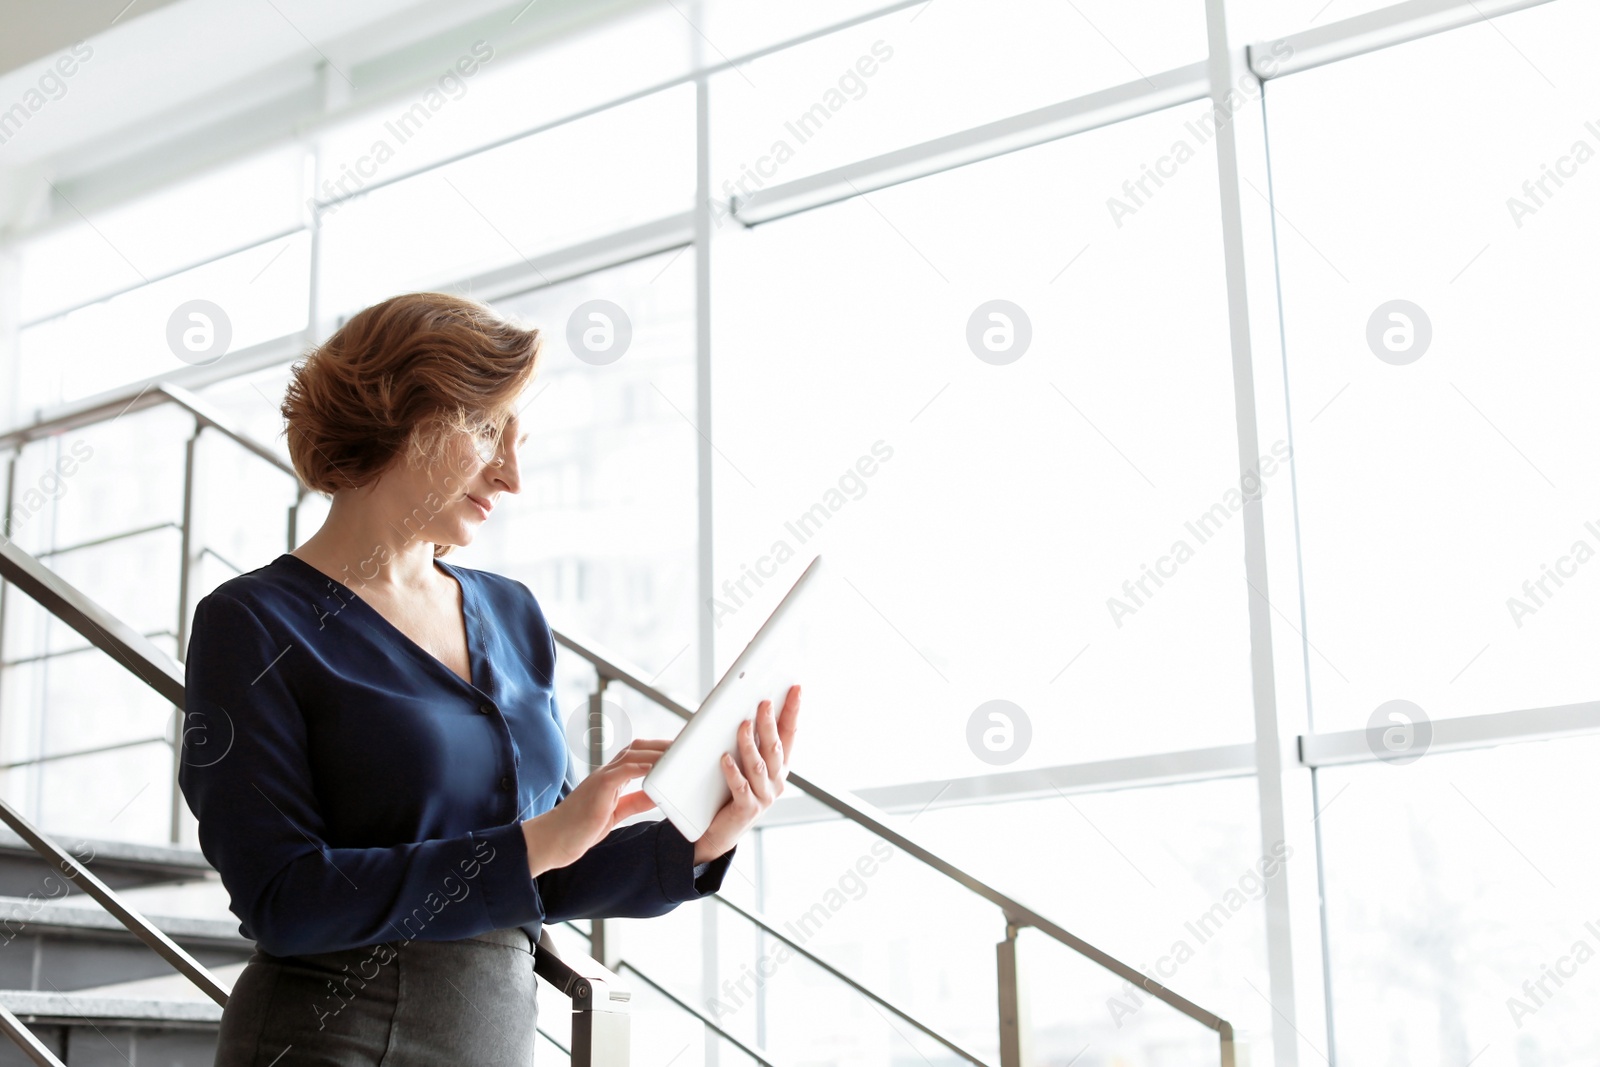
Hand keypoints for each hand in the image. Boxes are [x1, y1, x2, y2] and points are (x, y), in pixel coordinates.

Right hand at [521, 740, 664, 877]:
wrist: (553, 840)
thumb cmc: (580, 828)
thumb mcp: (615, 812)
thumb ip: (635, 801)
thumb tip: (656, 795)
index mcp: (609, 778)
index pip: (636, 755)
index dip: (656, 750)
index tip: (676, 751)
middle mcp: (606, 773)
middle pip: (637, 748)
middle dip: (661, 745)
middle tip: (684, 746)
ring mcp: (601, 778)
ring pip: (632, 755)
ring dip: (656, 753)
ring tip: (676, 754)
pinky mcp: (598, 788)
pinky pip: (621, 771)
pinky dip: (639, 767)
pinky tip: (654, 768)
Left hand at [693, 684, 800, 864]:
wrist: (721, 830)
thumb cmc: (731, 790)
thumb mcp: (745, 762)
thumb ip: (749, 740)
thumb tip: (744, 708)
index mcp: (779, 765)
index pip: (789, 733)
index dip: (793, 710)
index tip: (796, 689)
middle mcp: (777, 780)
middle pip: (775, 746)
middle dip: (770, 723)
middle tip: (764, 702)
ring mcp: (764, 795)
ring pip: (759, 765)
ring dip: (750, 744)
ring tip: (743, 725)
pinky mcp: (747, 809)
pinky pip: (740, 787)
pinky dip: (732, 772)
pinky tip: (724, 759)